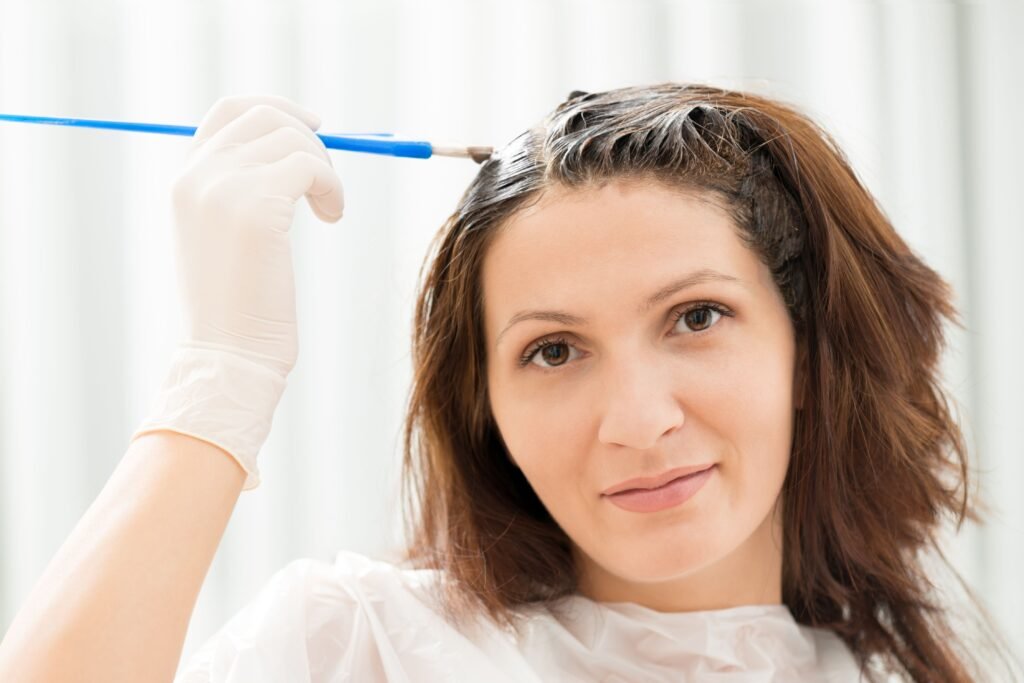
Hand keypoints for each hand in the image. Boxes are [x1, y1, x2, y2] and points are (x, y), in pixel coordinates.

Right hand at [172, 94, 344, 376]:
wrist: (227, 356)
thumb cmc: (237, 310)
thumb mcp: (226, 240)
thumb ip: (242, 192)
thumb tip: (294, 151)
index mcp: (184, 182)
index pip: (230, 112)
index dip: (277, 109)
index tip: (314, 128)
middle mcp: (196, 176)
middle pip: (266, 117)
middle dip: (309, 140)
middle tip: (327, 182)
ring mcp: (222, 188)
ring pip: (293, 139)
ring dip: (325, 169)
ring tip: (329, 209)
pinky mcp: (255, 206)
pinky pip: (311, 166)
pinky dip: (332, 187)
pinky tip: (332, 216)